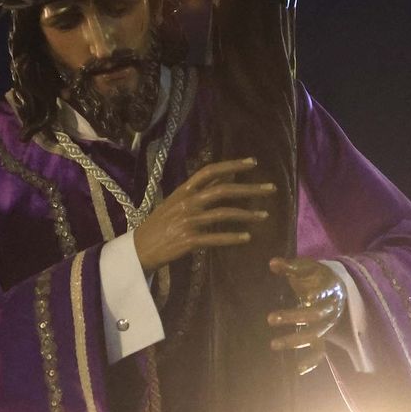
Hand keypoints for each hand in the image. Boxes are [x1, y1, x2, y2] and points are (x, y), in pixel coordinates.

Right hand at [132, 157, 275, 271]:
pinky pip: (216, 238)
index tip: (253, 162)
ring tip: (265, 216)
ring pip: (223, 213)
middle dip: (250, 188)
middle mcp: (187, 202)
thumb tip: (224, 178)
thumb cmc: (159, 225)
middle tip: (271, 188)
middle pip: (223, 190)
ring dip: (247, 214)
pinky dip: (233, 237)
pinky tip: (247, 237)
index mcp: (183, 190)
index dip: (232, 165)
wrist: (139, 249)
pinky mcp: (189, 240)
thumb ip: (199, 191)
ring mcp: (188, 221)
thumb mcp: (176, 202)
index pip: (210, 171)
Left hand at [267, 257, 345, 375]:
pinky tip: (298, 370)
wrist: (336, 290)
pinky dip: (311, 361)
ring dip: (295, 340)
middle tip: (270, 318)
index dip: (311, 297)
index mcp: (327, 291)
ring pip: (313, 335)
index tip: (302, 297)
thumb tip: (273, 263)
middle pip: (313, 316)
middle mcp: (329, 311)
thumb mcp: (307, 268)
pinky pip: (319, 351)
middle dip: (293, 318)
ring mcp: (326, 326)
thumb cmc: (317, 278)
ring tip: (273, 344)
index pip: (319, 295)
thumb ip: (291, 267)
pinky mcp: (322, 337)